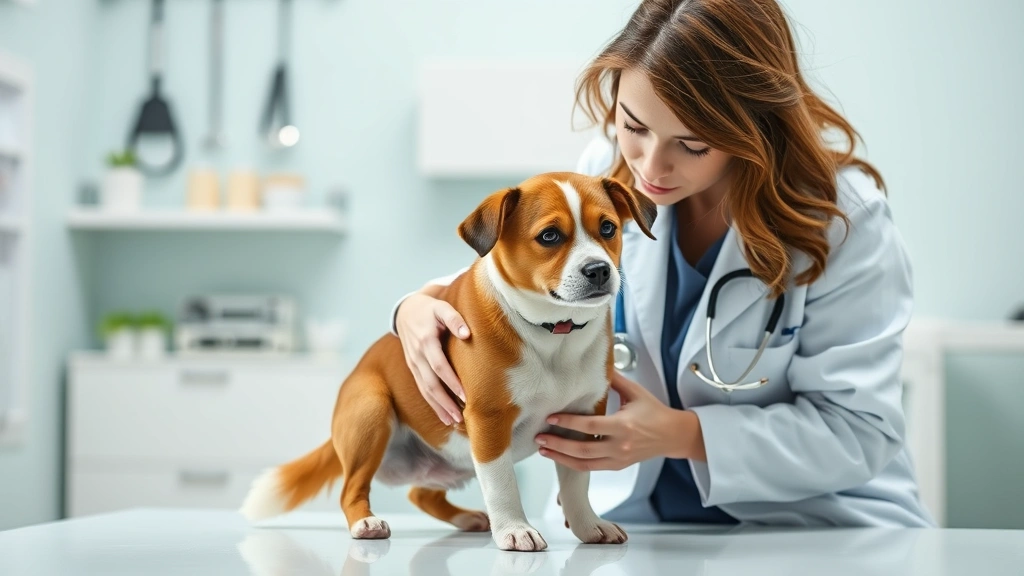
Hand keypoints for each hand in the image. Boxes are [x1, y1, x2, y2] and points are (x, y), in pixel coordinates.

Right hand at [395, 292, 469, 425]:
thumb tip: (467, 334)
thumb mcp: (441, 307)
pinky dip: (433, 404)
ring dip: (439, 408)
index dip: (451, 382)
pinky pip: (422, 389)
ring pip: (425, 390)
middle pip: (431, 384)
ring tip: (454, 422)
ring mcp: (413, 364)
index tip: (465, 396)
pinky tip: (444, 416)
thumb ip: (454, 319)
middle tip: (460, 417)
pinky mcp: (413, 369)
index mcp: (425, 341)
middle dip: (445, 403)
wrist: (406, 311)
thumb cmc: (429, 309)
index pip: (439, 366)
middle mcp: (417, 356)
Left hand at [534, 371, 704, 470]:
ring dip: (561, 458)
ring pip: (584, 464)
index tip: (551, 418)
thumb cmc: (655, 412)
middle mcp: (620, 446)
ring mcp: (618, 459)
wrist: (673, 435)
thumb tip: (596, 365)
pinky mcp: (618, 466)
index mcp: (624, 426)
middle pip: (582, 450)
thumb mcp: (635, 392)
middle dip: (558, 445)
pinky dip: (574, 464)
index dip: (568, 423)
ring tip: (544, 449)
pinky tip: (561, 456)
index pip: (589, 426)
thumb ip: (614, 380)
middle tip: (539, 437)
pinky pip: (591, 468)